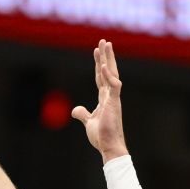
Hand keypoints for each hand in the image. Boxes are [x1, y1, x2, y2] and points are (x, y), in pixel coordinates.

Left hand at [71, 39, 127, 161]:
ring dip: (108, 59)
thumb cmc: (102, 136)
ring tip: (106, 44)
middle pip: (107, 71)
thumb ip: (83, 114)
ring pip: (111, 74)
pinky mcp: (114, 104)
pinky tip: (102, 66)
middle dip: (106, 56)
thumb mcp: (88, 122)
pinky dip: (108, 76)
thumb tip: (75, 110)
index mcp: (105, 98)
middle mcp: (110, 96)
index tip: (97, 52)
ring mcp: (113, 98)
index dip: (98, 64)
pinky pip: (113, 86)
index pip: (101, 77)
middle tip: (104, 41)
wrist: (108, 146)